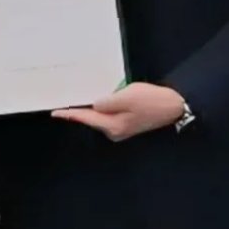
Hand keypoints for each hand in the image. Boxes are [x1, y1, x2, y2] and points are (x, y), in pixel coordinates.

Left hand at [52, 82, 185, 141]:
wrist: (173, 105)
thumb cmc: (151, 100)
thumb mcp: (127, 97)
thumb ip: (107, 102)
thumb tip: (94, 106)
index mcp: (112, 126)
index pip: (86, 118)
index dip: (70, 114)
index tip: (55, 112)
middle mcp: (114, 131)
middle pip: (92, 119)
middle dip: (79, 111)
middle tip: (65, 102)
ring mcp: (121, 129)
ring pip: (100, 118)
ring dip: (91, 109)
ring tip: (79, 99)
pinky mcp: (126, 124)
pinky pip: (108, 116)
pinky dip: (102, 109)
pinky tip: (98, 101)